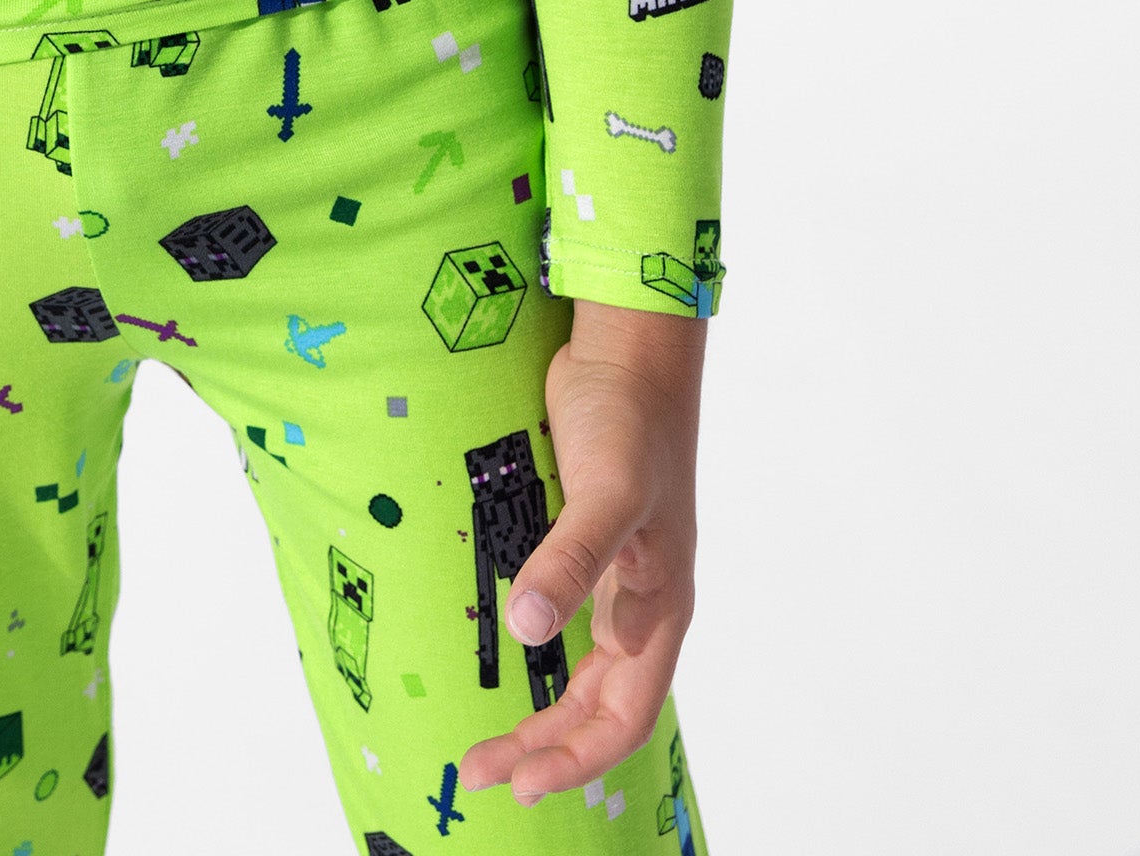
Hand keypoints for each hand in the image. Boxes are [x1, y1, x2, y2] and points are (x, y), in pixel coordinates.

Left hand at [460, 302, 705, 808]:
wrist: (628, 351)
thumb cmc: (631, 422)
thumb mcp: (606, 495)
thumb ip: (570, 562)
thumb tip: (527, 633)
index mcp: (658, 608)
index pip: (622, 715)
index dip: (576, 759)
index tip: (521, 786)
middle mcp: (640, 602)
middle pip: (598, 706)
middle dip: (546, 748)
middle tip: (481, 776)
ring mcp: (615, 573)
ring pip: (581, 671)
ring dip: (540, 712)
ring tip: (488, 742)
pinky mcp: (584, 541)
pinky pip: (565, 622)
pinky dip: (539, 654)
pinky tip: (507, 657)